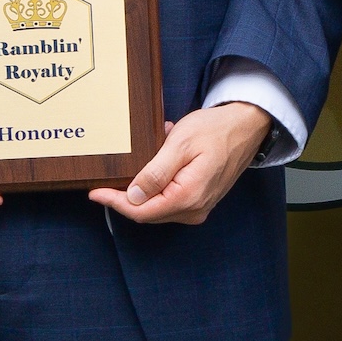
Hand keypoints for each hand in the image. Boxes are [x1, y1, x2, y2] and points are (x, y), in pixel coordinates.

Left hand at [92, 100, 273, 225]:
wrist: (246, 127)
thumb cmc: (215, 130)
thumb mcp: (179, 145)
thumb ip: (155, 174)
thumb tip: (133, 197)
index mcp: (188, 197)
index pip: (141, 211)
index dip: (115, 203)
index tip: (95, 193)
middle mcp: (194, 209)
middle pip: (148, 213)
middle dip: (125, 198)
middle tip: (108, 179)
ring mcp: (199, 207)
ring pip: (158, 208)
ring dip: (142, 191)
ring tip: (140, 163)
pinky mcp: (201, 201)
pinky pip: (170, 202)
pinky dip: (157, 188)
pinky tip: (157, 166)